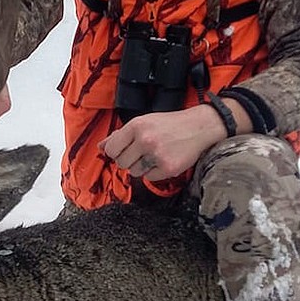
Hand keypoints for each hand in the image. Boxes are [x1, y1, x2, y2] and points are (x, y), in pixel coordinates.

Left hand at [99, 103, 240, 179]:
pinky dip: (154, 172)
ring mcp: (156, 155)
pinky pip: (149, 178)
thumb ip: (121, 135)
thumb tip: (101, 146)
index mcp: (136, 126)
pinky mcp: (167, 168)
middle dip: (128, 160)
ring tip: (153, 155)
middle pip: (121, 162)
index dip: (114, 152)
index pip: (111, 148)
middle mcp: (145, 140)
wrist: (198, 127)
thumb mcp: (143, 122)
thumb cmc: (169, 124)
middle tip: (141, 153)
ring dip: (141, 167)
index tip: (121, 151)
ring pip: (134, 172)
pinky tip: (162, 160)